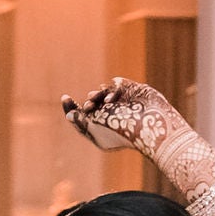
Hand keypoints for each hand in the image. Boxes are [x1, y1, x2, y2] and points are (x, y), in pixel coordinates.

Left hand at [60, 76, 192, 159]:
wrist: (150, 125)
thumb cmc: (120, 131)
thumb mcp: (95, 130)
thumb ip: (80, 122)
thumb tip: (69, 114)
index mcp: (102, 128)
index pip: (82, 116)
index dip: (72, 107)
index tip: (64, 98)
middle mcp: (112, 115)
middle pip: (94, 103)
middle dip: (90, 102)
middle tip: (89, 106)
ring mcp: (124, 103)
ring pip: (105, 92)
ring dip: (99, 95)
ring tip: (102, 103)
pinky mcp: (134, 91)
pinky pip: (118, 84)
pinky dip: (113, 89)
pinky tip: (111, 100)